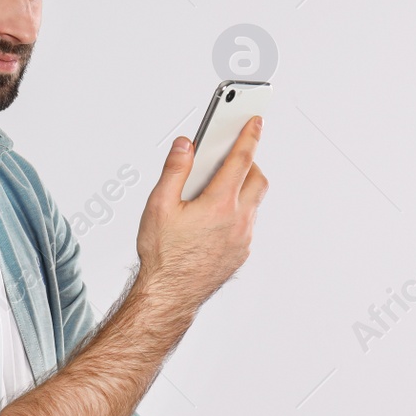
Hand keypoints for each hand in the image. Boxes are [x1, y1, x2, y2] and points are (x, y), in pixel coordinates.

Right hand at [136, 116, 268, 307]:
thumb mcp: (158, 206)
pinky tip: (213, 218)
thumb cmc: (162, 256)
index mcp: (219, 204)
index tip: (254, 121)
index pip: (241, 160)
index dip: (248, 136)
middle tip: (231, 157)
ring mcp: (243, 238)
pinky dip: (236, 212)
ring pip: (253, 203)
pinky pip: (247, 224)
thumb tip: (185, 146)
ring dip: (241, 189)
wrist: (169, 294)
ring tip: (215, 189)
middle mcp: (238, 220)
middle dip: (248, 163)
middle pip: (257, 179)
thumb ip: (174, 170)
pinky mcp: (241, 253)